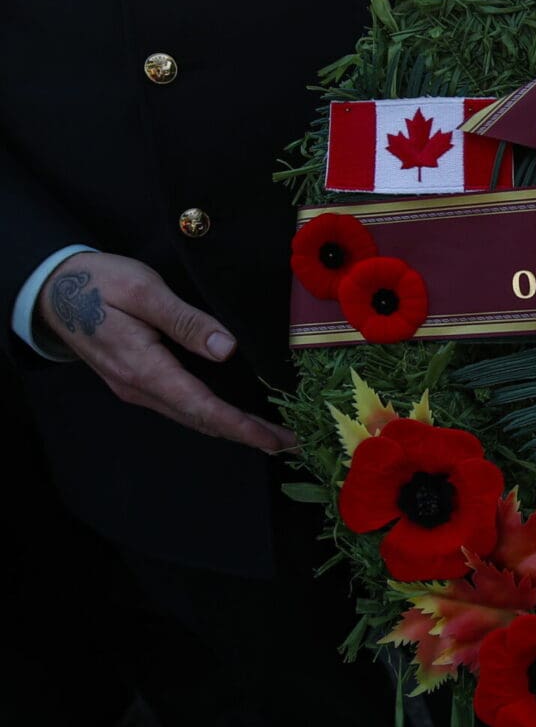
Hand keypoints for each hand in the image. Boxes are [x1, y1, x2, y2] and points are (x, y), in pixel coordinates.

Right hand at [38, 252, 296, 453]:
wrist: (54, 290)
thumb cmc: (100, 284)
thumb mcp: (145, 291)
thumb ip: (186, 321)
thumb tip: (225, 348)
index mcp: (144, 368)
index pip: (201, 407)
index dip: (240, 426)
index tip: (273, 439)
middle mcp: (140, 387)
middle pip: (200, 420)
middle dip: (246, 434)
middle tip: (290, 442)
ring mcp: (136, 387)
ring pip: (191, 416)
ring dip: (231, 427)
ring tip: (271, 434)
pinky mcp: (137, 380)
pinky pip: (181, 405)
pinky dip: (211, 414)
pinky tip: (233, 414)